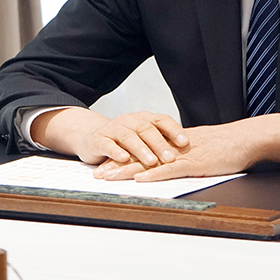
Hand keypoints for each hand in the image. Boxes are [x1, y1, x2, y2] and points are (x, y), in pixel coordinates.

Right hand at [30, 108, 188, 166]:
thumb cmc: (123, 140)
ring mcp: (113, 129)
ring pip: (129, 137)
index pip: (161, 120)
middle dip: (160, 144)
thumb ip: (160, 142)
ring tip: (151, 161)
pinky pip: (109, 144)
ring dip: (141, 150)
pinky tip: (124, 159)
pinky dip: (116, 152)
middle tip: (171, 158)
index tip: (185, 142)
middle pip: (146, 129)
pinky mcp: (99, 140)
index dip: (174, 130)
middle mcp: (129, 120)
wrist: (92, 137)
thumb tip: (187, 152)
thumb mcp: (142, 139)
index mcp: (143, 118)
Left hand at [93, 113, 279, 181]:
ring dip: (127, 170)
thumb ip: (185, 154)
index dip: (124, 157)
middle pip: (140, 155)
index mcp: (174, 144)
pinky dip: (154, 174)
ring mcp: (183, 155)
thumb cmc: (228, 145)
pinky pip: (171, 169)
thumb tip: (171, 162)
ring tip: (108, 177)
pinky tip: (139, 179)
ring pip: (149, 162)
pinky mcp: (195, 163)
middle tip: (97, 173)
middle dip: (117, 164)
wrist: (247, 138)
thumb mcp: (201, 149)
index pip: (144, 150)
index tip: (106, 165)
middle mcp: (174, 147)